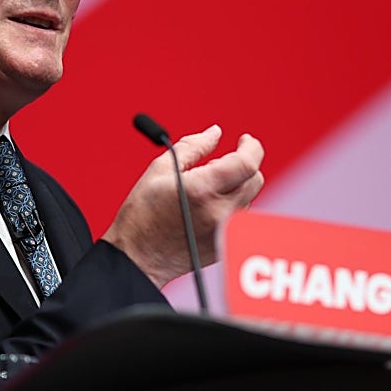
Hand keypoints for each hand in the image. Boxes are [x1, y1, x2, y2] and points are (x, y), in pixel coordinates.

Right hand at [101, 125, 264, 287]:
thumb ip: (193, 146)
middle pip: (254, 179)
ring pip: (248, 198)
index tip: (245, 141)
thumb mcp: (159, 170)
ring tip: (204, 190)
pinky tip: (205, 208)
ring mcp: (223, 232)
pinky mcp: (224, 245)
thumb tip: (215, 133)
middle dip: (242, 165)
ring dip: (235, 187)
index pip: (247, 163)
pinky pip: (240, 218)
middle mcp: (219, 212)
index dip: (251, 147)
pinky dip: (230, 206)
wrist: (136, 257)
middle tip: (217, 165)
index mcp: (202, 190)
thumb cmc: (141, 215)